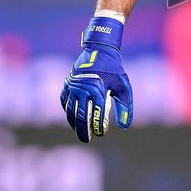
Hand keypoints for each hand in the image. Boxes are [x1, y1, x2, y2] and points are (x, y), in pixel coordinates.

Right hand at [60, 17, 133, 142]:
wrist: (99, 51)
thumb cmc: (113, 70)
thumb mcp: (123, 86)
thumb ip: (125, 106)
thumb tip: (125, 126)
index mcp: (97, 89)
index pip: (96, 113)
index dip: (98, 126)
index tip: (101, 133)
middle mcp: (82, 88)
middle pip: (81, 115)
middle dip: (83, 130)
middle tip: (86, 140)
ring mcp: (72, 86)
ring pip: (70, 110)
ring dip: (74, 123)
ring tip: (80, 132)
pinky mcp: (67, 84)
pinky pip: (65, 102)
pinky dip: (68, 112)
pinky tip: (73, 119)